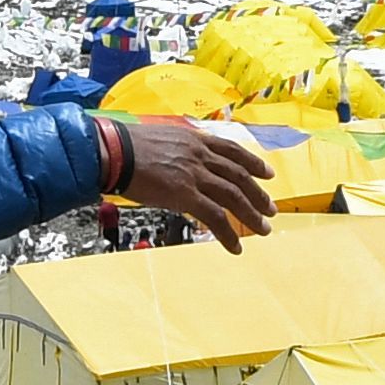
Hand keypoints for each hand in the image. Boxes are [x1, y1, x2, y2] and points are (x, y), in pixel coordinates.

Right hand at [115, 121, 275, 251]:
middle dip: (258, 194)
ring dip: (251, 215)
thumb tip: (181, 160)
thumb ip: (179, 148)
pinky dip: (228, 233)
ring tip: (264, 229)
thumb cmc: (127, 145)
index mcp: (195, 140)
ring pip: (233, 196)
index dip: (253, 162)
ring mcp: (194, 174)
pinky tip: (235, 247)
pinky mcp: (185, 194)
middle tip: (271, 209)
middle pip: (239, 175)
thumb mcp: (162, 138)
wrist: (113, 151)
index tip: (267, 173)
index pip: (233, 150)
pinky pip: (215, 217)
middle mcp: (200, 155)